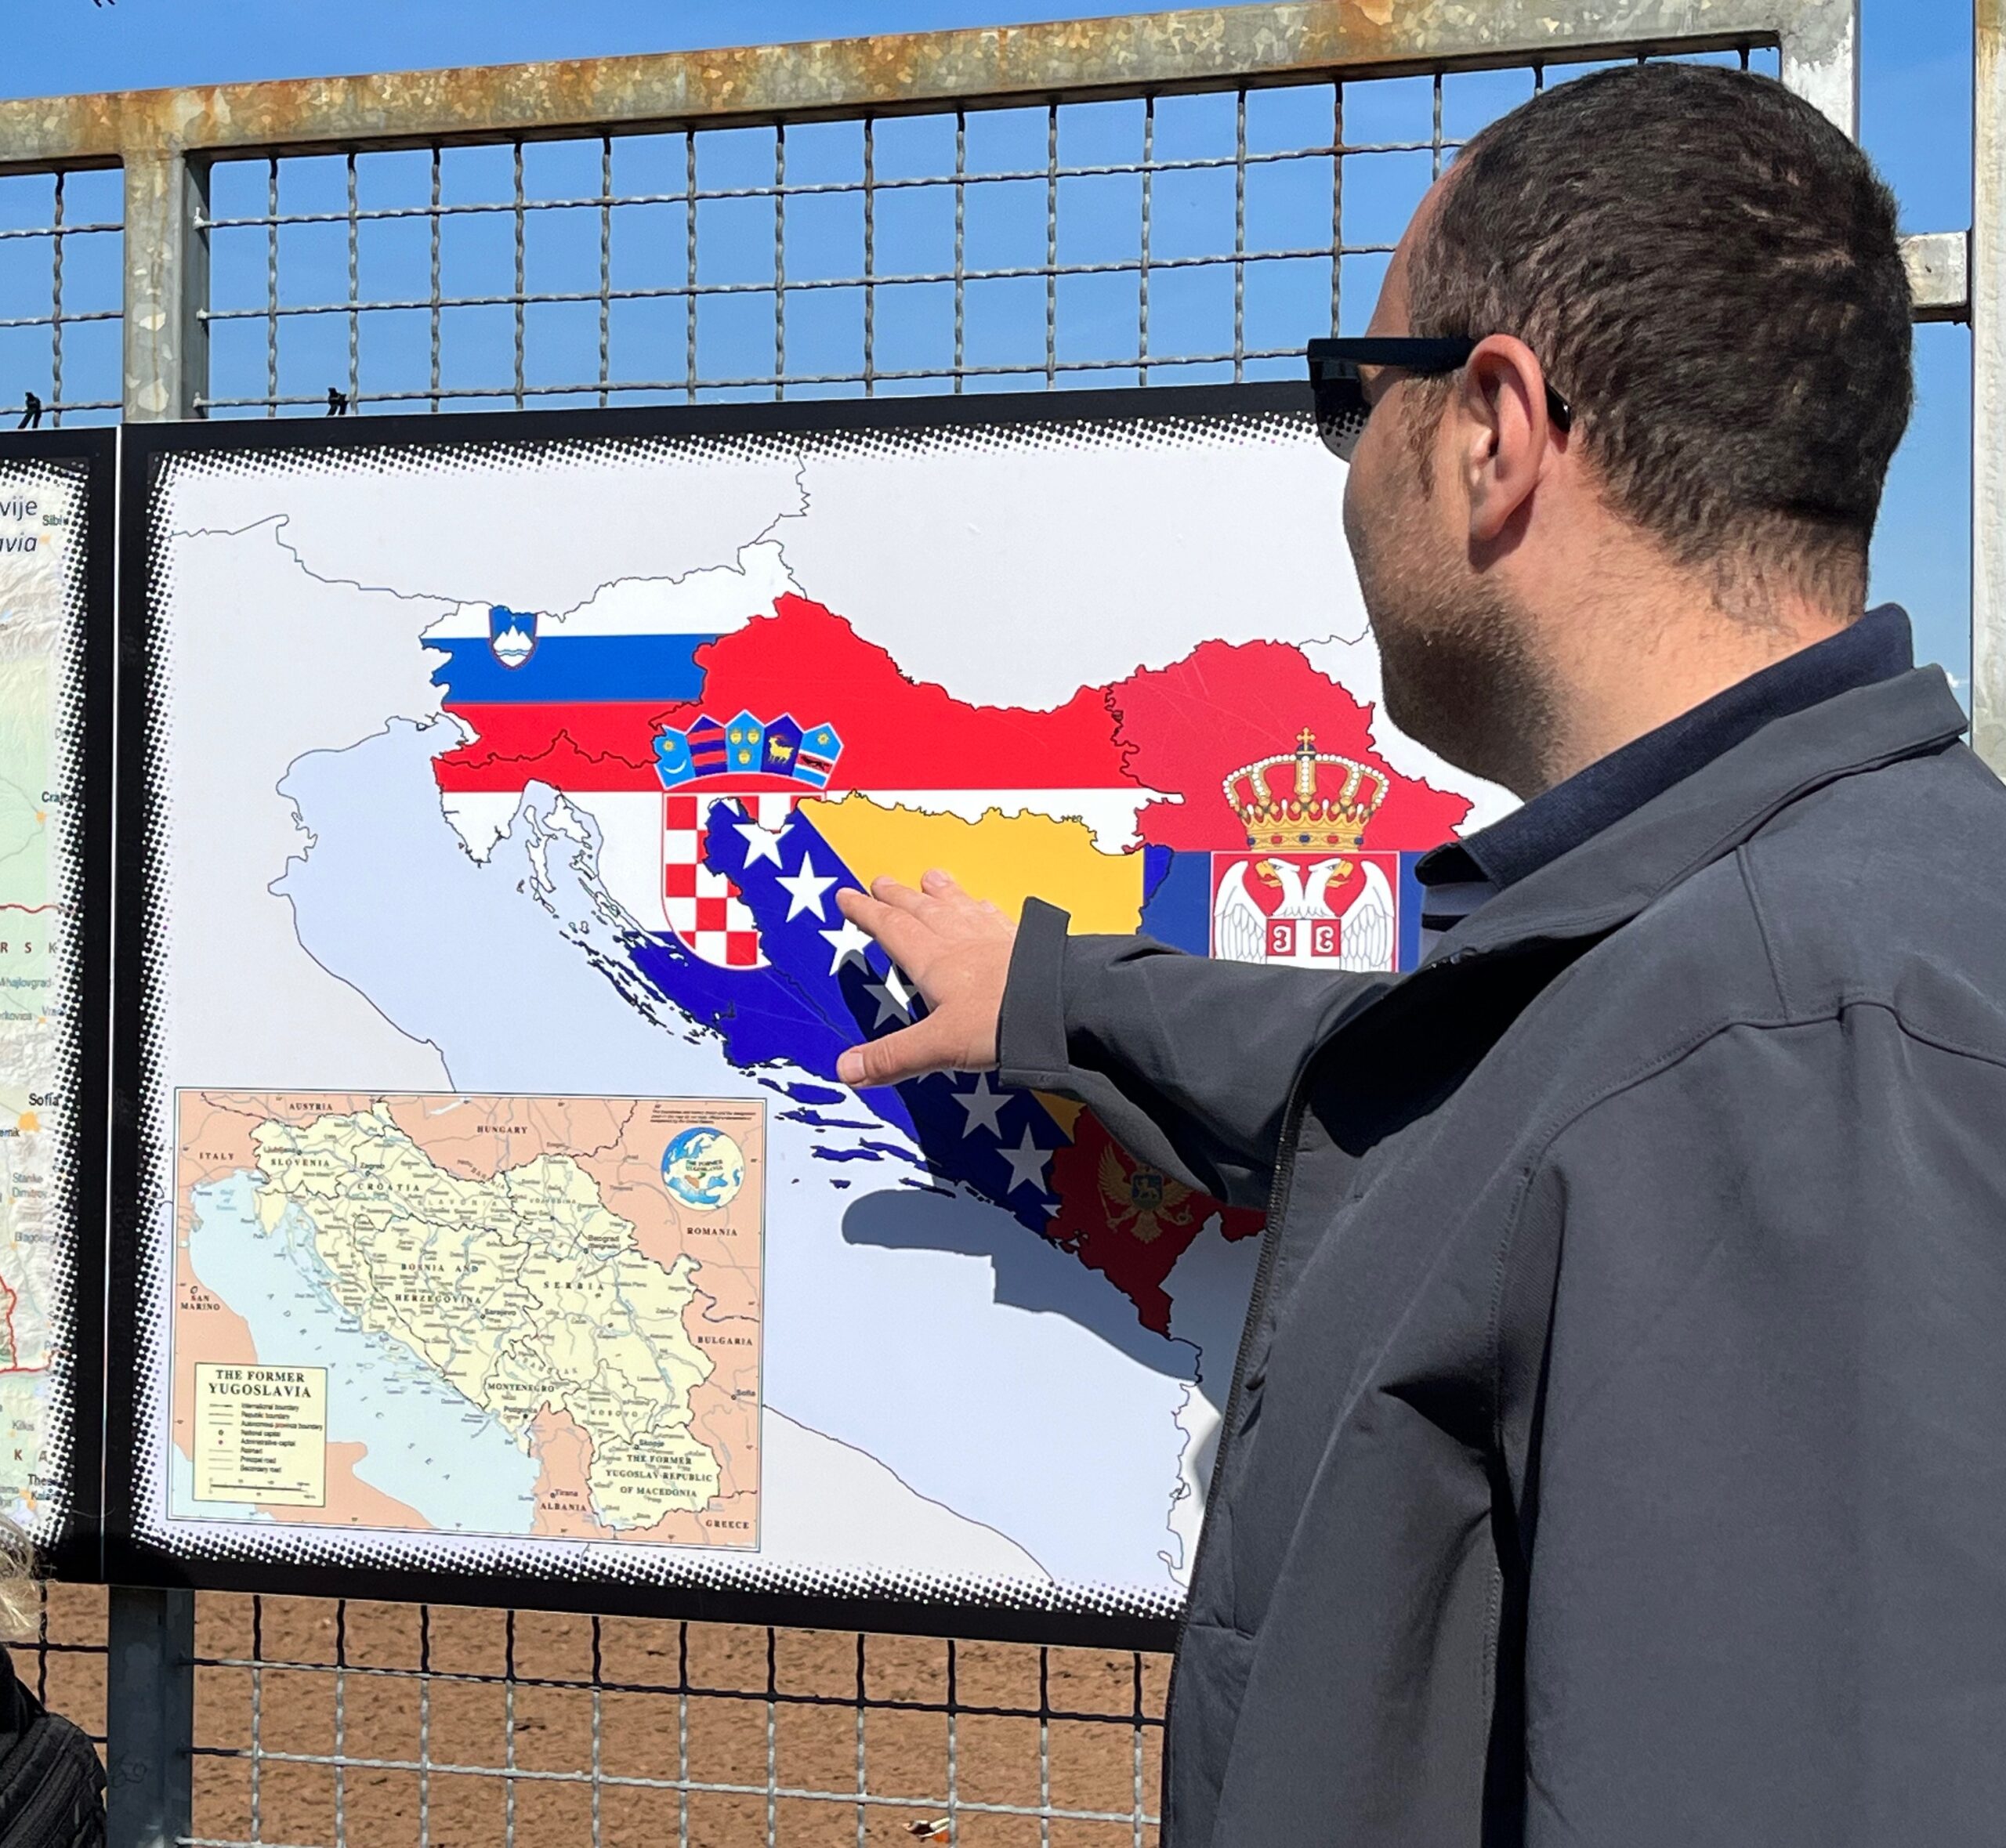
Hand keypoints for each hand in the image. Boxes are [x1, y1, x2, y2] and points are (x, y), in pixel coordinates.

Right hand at [833, 870, 1015, 1086]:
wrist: (1060, 1004)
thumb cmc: (998, 1021)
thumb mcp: (938, 1045)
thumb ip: (893, 1056)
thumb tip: (846, 1070)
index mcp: (930, 959)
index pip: (890, 928)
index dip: (865, 912)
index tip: (847, 896)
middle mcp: (958, 939)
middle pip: (919, 910)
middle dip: (896, 896)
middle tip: (878, 881)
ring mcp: (991, 936)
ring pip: (957, 906)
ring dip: (939, 892)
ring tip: (929, 877)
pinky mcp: (1021, 941)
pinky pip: (993, 915)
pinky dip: (981, 906)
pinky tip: (984, 904)